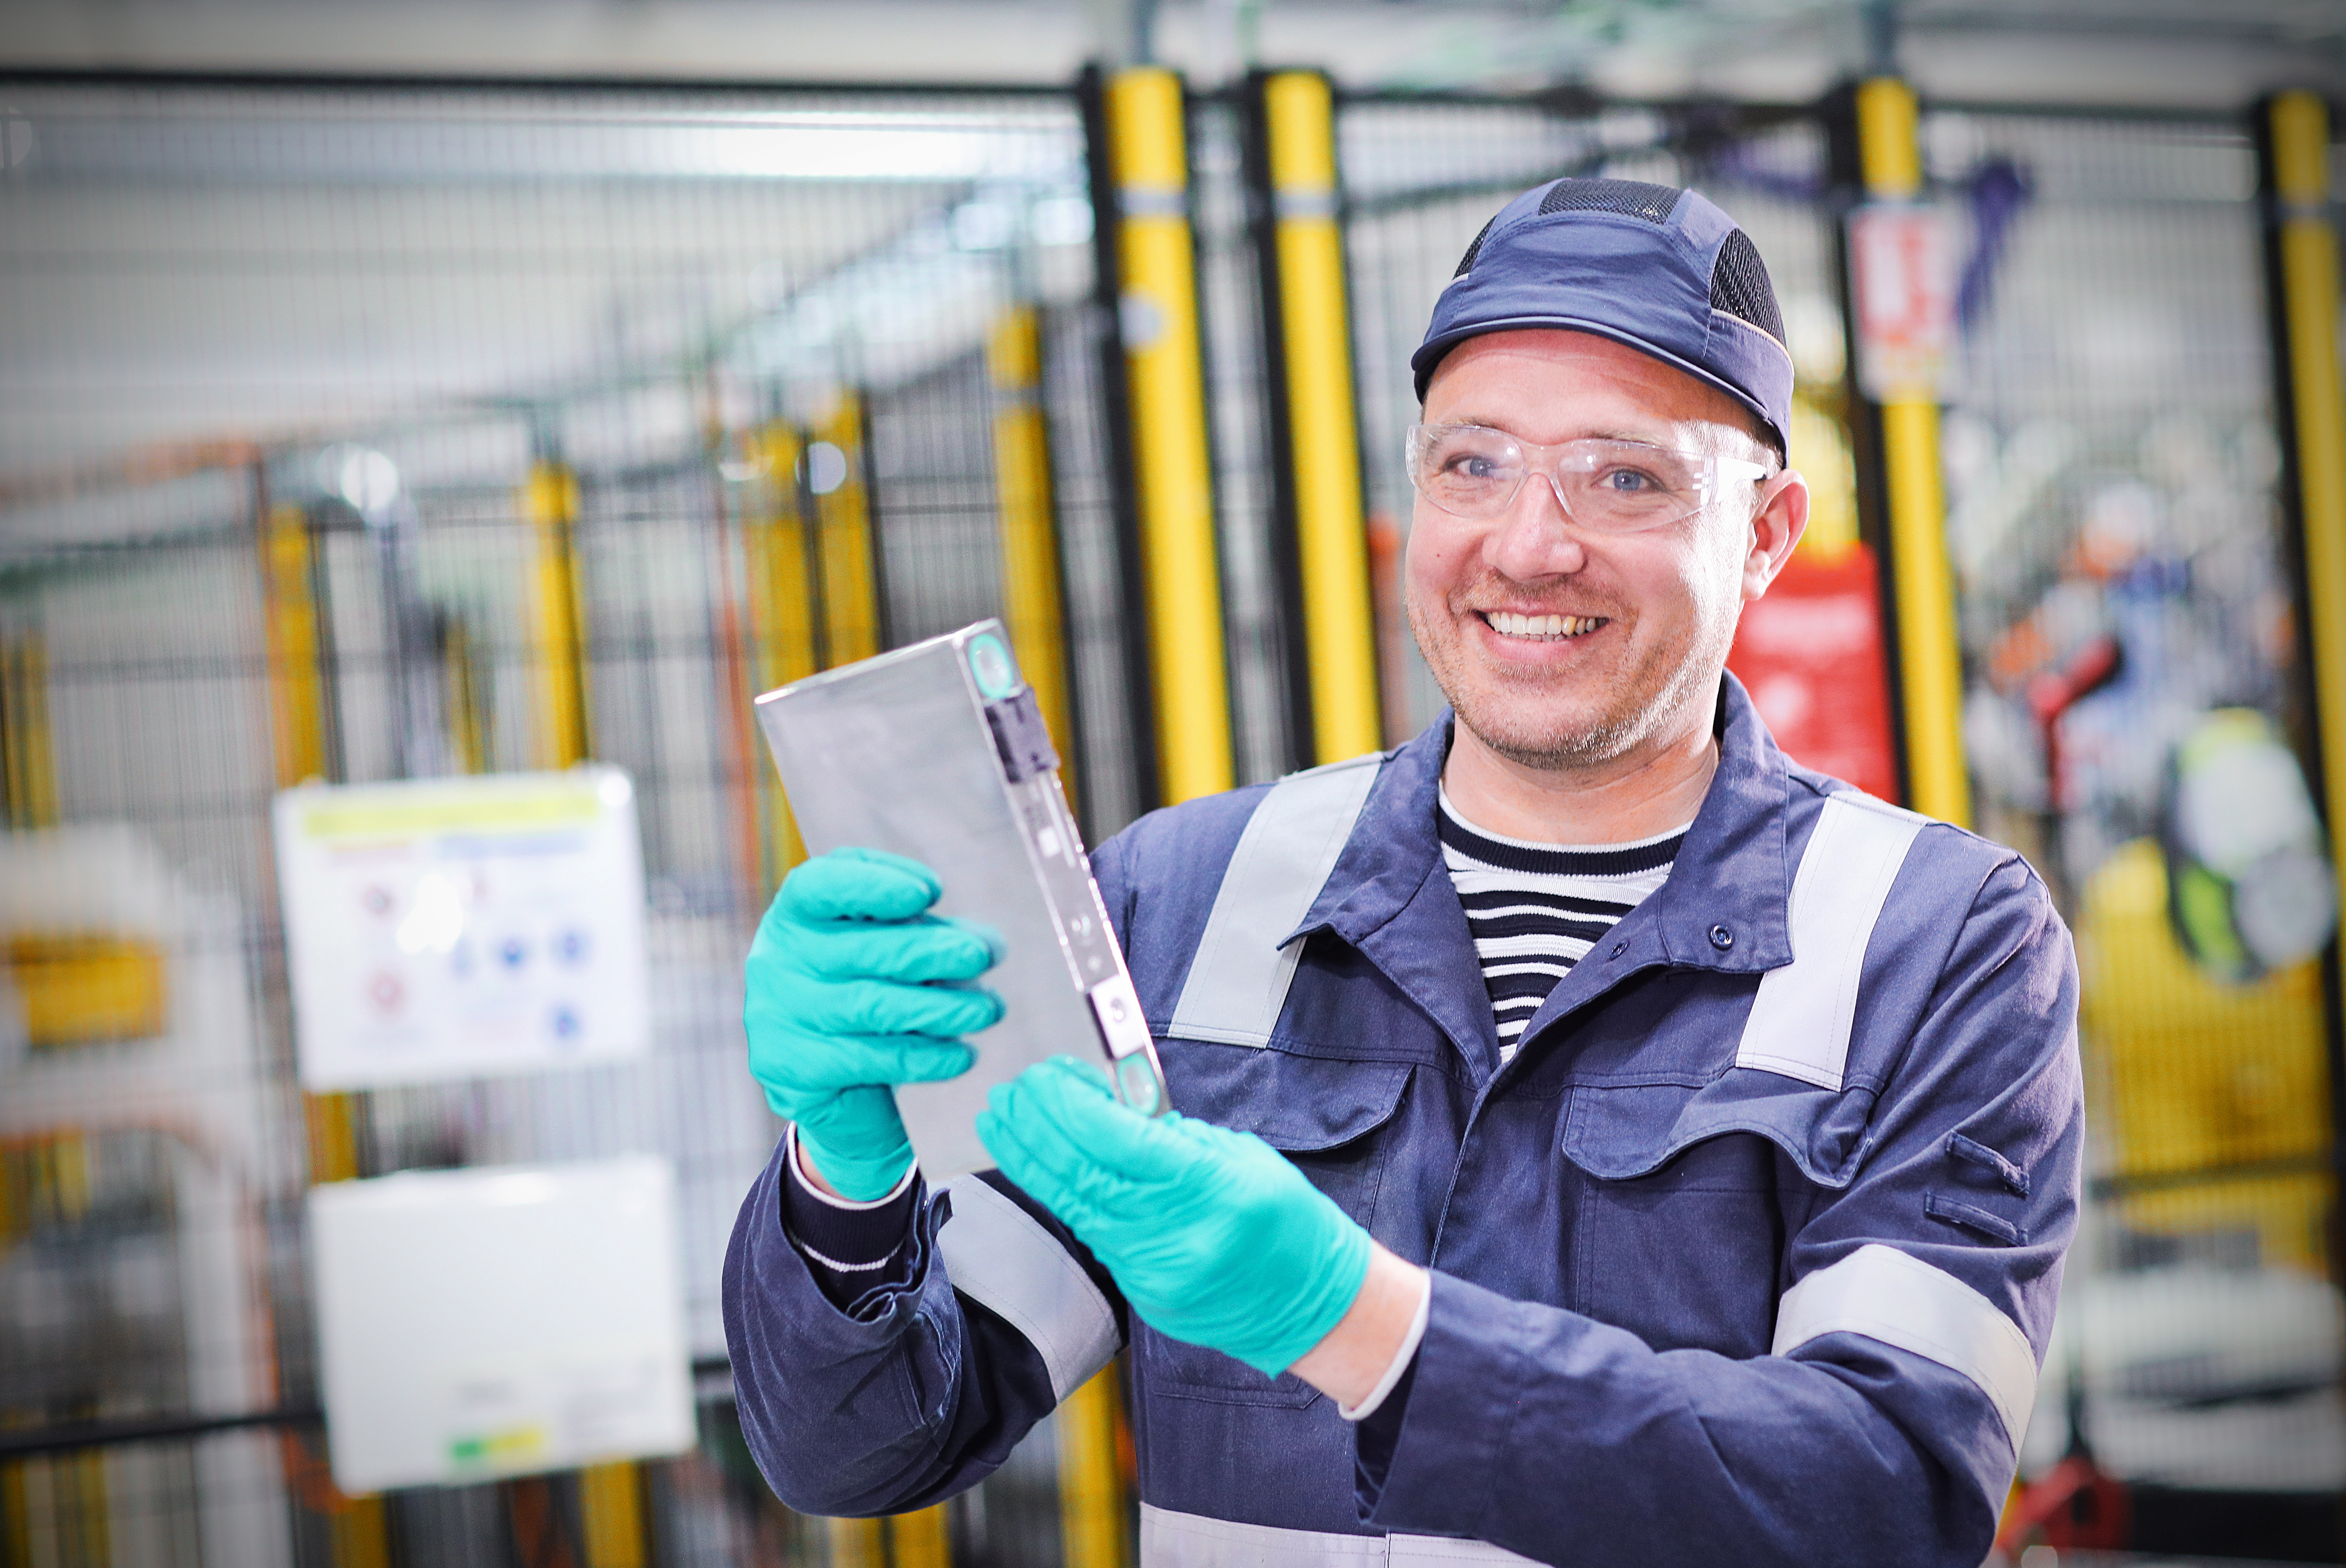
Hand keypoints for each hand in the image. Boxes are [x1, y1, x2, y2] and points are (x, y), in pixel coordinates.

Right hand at [745, 848, 1001, 1200]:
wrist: (821, 1065)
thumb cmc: (864, 979)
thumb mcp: (889, 941)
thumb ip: (927, 930)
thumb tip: (985, 942)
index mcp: (797, 911)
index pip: (822, 885)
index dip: (874, 885)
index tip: (929, 892)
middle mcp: (778, 958)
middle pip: (857, 950)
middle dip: (927, 952)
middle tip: (981, 956)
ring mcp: (778, 1015)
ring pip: (868, 1007)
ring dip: (938, 1009)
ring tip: (987, 1010)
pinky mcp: (792, 1068)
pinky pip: (868, 1059)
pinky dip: (922, 1056)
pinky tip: (962, 1055)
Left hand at [976, 1056, 1370, 1376]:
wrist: (1312, 1304)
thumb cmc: (1287, 1220)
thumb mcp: (1242, 1157)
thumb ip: (1176, 1134)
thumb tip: (1115, 1104)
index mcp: (1209, 1188)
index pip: (1120, 1141)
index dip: (1072, 1107)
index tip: (1045, 1076)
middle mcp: (1175, 1232)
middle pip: (1084, 1173)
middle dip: (1037, 1128)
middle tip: (1010, 1092)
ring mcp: (1154, 1268)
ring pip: (1075, 1205)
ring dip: (1031, 1160)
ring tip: (1002, 1122)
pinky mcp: (1142, 1291)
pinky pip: (1092, 1232)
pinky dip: (1061, 1194)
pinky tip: (1038, 1166)